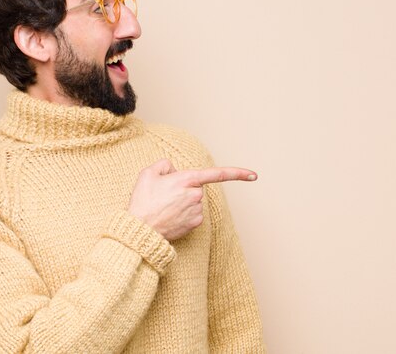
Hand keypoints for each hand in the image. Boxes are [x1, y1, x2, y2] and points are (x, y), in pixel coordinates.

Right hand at [128, 159, 256, 240]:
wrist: (141, 229)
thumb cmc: (142, 201)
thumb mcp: (147, 174)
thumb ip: (164, 165)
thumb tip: (174, 171)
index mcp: (186, 179)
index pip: (217, 174)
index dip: (238, 173)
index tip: (254, 175)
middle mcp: (196, 195)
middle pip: (195, 186)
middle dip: (183, 188)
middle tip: (163, 195)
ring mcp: (197, 211)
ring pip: (194, 200)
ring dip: (182, 201)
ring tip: (164, 207)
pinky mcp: (196, 223)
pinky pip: (193, 213)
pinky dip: (183, 213)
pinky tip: (170, 216)